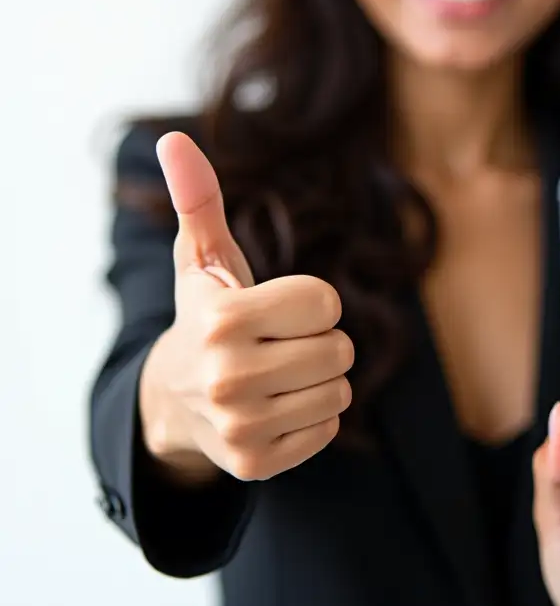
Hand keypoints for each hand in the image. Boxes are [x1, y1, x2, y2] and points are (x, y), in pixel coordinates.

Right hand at [138, 131, 352, 481]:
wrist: (173, 401)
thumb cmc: (205, 315)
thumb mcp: (203, 259)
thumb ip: (199, 199)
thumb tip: (174, 139)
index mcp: (220, 321)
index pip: (327, 303)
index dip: (309, 302)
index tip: (274, 309)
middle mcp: (227, 378)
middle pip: (340, 349)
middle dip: (316, 341)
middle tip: (274, 345)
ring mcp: (240, 428)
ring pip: (340, 389)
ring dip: (317, 379)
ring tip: (275, 375)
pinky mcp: (256, 465)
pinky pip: (329, 428)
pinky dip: (311, 416)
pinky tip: (273, 408)